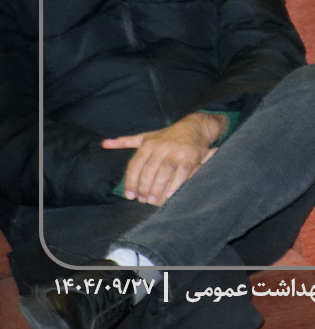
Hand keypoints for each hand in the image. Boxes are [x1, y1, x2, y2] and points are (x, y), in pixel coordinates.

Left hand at [104, 113, 223, 205]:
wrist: (195, 127)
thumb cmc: (167, 136)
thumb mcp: (145, 137)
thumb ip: (125, 142)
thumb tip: (104, 144)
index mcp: (148, 144)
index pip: (135, 165)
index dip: (131, 182)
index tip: (130, 195)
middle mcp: (161, 148)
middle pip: (148, 172)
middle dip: (144, 188)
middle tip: (143, 200)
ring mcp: (176, 153)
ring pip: (163, 174)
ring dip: (157, 190)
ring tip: (154, 201)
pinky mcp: (190, 158)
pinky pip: (180, 174)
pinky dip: (174, 186)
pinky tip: (169, 195)